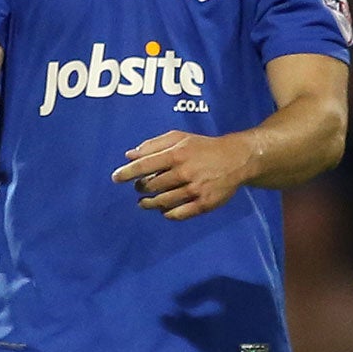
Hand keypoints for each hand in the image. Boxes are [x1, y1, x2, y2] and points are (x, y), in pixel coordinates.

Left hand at [112, 130, 258, 219]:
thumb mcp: (180, 137)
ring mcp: (195, 189)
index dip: (127, 173)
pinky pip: (179, 214)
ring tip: (143, 202)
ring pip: (163, 202)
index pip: (145, 165)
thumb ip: (153, 145)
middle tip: (139, 187)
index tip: (115, 178)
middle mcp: (185, 172)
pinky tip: (163, 210)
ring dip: (149, 203)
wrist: (237, 159)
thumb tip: (129, 155)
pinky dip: (167, 214)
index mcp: (177, 154)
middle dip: (141, 187)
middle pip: (152, 185)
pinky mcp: (205, 203)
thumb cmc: (203, 147)